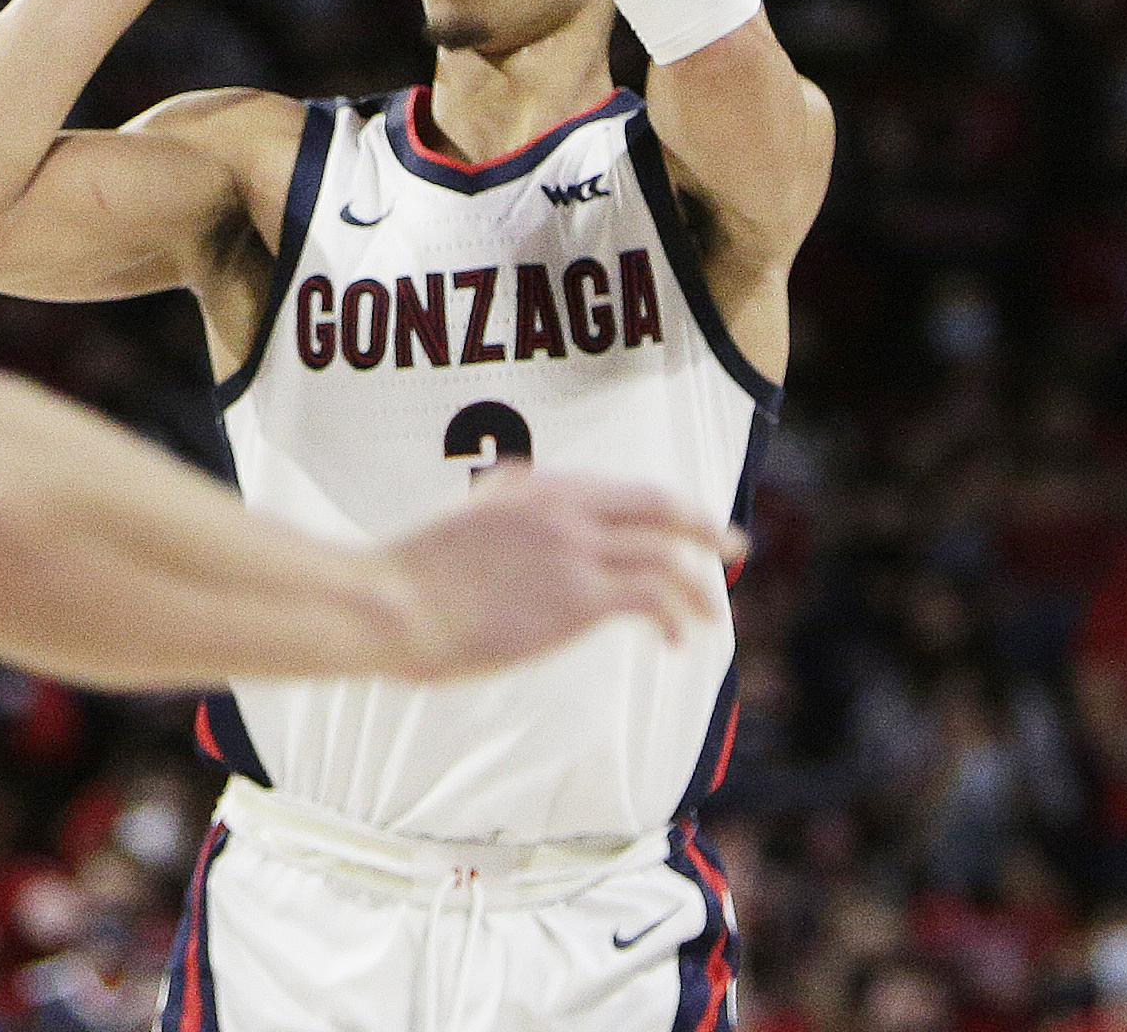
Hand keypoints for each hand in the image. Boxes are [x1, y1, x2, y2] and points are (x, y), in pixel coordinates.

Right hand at [376, 468, 744, 679]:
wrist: (391, 604)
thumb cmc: (411, 582)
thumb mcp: (464, 527)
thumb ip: (503, 516)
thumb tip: (519, 523)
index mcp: (533, 485)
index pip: (619, 488)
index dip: (661, 507)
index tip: (682, 526)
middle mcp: (561, 504)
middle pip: (659, 504)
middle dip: (704, 525)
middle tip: (735, 546)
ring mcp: (573, 546)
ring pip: (666, 552)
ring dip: (699, 584)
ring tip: (712, 615)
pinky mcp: (578, 593)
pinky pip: (652, 596)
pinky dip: (674, 616)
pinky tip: (674, 641)